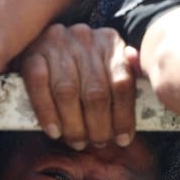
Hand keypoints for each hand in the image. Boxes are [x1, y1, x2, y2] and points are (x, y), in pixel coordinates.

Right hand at [18, 23, 137, 149]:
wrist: (39, 36)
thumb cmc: (81, 67)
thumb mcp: (108, 66)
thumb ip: (124, 79)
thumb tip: (146, 91)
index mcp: (109, 42)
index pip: (122, 84)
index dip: (123, 117)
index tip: (122, 140)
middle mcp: (85, 38)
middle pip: (95, 92)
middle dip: (98, 126)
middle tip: (97, 143)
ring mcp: (57, 44)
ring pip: (68, 92)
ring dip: (73, 125)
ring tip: (77, 141)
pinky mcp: (33, 53)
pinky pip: (39, 87)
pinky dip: (47, 113)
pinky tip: (54, 131)